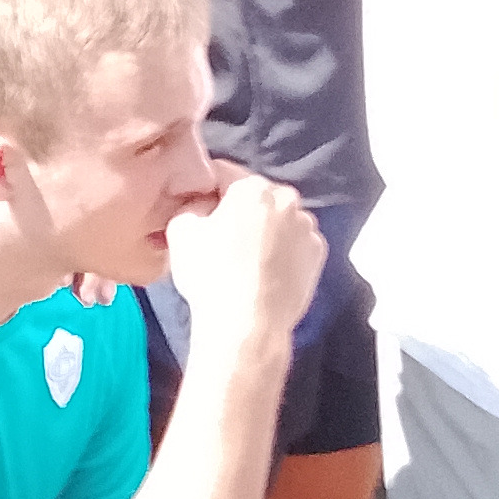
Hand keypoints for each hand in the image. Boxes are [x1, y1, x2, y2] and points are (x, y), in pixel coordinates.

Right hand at [163, 170, 321, 363]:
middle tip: (219, 237)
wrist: (248, 325)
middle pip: (255, 196)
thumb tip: (203, 203)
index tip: (196, 209)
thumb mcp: (180, 230)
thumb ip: (190, 204)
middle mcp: (288, 200)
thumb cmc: (211, 274)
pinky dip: (282, 251)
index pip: (222, 173)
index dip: (205, 190)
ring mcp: (308, 229)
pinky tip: (264, 271)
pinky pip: (294, 243)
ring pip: (278, 220)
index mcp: (254, 187)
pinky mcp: (318, 256)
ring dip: (263, 230)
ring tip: (245, 259)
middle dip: (238, 210)